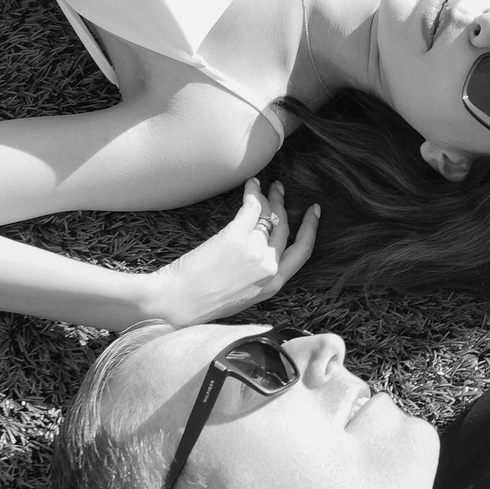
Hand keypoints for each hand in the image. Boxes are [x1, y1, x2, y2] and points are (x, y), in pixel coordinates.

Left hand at [145, 179, 319, 323]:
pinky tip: (250, 186)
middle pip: (285, 228)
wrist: (176, 303)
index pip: (302, 251)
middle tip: (280, 191)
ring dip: (268, 196)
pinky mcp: (235, 237)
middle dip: (284, 205)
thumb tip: (261, 252)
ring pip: (269, 214)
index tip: (313, 213)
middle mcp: (268, 267)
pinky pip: (252, 208)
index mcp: (273, 285)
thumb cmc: (202, 302)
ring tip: (262, 186)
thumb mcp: (243, 296)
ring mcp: (253, 251)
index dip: (311, 229)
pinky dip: (253, 193)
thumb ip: (258, 276)